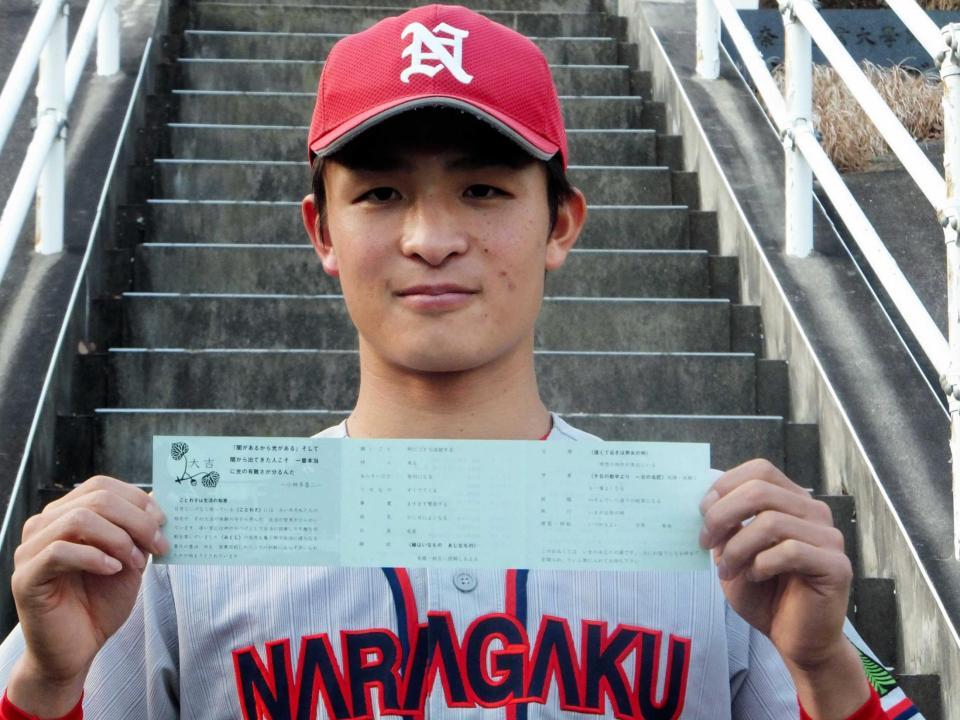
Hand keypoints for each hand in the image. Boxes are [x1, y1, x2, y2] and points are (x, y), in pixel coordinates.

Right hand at [7, 476, 167, 714]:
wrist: (78, 648)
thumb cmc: (100, 602)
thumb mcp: (130, 558)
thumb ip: (138, 528)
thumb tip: (159, 497)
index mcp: (66, 514)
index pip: (101, 485)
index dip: (136, 499)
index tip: (163, 521)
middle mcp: (44, 525)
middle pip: (96, 499)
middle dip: (136, 520)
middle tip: (159, 544)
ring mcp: (31, 550)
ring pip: (79, 519)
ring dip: (119, 539)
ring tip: (137, 562)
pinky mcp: (26, 577)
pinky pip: (59, 551)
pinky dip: (94, 557)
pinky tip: (113, 570)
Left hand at [699, 460, 868, 717]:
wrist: (794, 639)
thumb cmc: (763, 593)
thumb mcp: (733, 552)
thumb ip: (725, 524)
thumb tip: (705, 499)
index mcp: (792, 501)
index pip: (760, 470)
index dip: (726, 486)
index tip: (702, 513)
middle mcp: (815, 512)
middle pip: (760, 491)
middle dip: (722, 515)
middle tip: (705, 543)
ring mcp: (829, 538)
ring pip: (771, 522)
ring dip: (737, 548)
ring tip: (727, 571)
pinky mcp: (836, 566)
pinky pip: (789, 552)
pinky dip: (761, 564)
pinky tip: (755, 577)